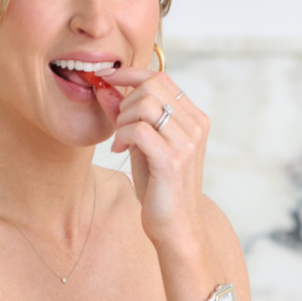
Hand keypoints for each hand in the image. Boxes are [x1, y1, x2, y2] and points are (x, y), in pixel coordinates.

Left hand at [95, 68, 209, 248]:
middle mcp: (195, 125)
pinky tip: (120, 149)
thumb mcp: (143, 145)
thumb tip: (105, 88)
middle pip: (152, 85)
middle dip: (125, 99)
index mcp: (194, 118)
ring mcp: (186, 142)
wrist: (175, 227)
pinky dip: (122, 135)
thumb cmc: (160, 187)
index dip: (130, 73)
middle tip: (118, 124)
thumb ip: (129, 117)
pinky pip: (138, 129)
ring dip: (122, 119)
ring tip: (120, 140)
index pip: (161, 78)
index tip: (107, 78)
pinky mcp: (172, 160)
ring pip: (144, 104)